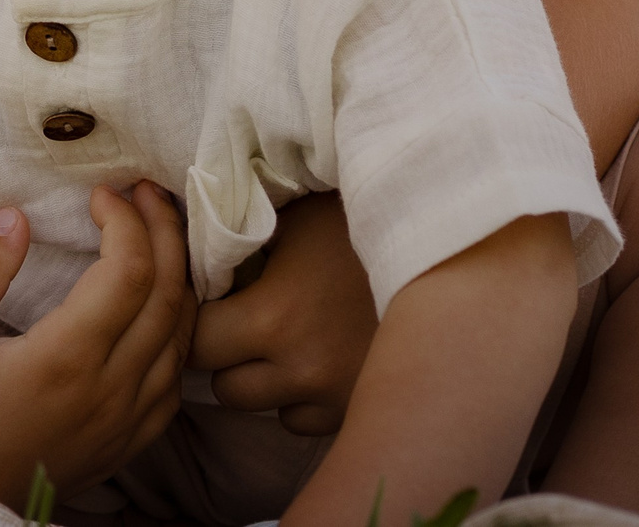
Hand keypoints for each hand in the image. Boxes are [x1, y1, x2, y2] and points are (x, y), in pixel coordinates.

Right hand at [0, 183, 195, 502]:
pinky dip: (178, 332)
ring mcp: (124, 423)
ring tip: (160, 235)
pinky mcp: (126, 444)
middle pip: (169, 295)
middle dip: (164, 232)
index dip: (125, 220)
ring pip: (183, 338)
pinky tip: (159, 307)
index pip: (129, 271)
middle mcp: (108, 392)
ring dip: (180, 277)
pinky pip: (175, 381)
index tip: (100, 193)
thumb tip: (17, 216)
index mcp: (64, 360)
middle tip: (145, 193)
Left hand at [189, 193, 376, 436]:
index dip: (196, 318)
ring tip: (284, 336)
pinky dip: (303, 396)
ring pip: (265, 409)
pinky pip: (307, 420)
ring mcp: (336, 399)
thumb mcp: (295, 218)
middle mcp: (302, 371)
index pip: (197, 342)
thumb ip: (239, 241)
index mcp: (275, 318)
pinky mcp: (362, 412)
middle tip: (238, 319)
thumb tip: (188, 246)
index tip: (205, 300)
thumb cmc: (364, 223)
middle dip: (223, 355)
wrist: (451, 255)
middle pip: (225, 387)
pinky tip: (320, 354)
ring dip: (264, 380)